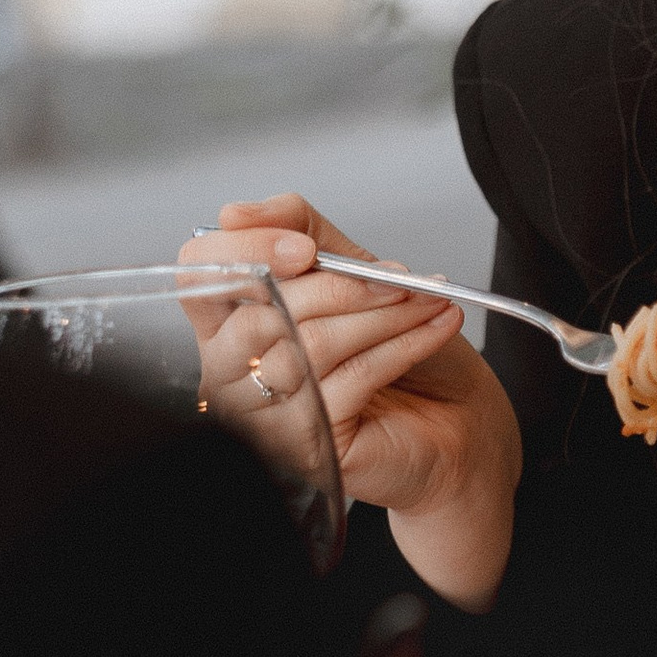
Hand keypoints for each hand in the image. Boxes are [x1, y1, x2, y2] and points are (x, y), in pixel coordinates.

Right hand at [179, 195, 519, 609]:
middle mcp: (235, 373)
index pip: (199, 274)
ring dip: (383, 313)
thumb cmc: (404, 355)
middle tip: (399, 279)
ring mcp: (266, 416)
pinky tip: (434, 330)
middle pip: (262, 309)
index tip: (306, 248)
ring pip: (311, 342)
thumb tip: (238, 211)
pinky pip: (349, 377)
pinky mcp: (308, 445)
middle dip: (341, 285)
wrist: (457, 423)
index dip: (246, 250)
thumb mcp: (355, 273)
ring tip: (427, 303)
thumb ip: (302, 233)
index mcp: (232, 324)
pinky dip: (401, 344)